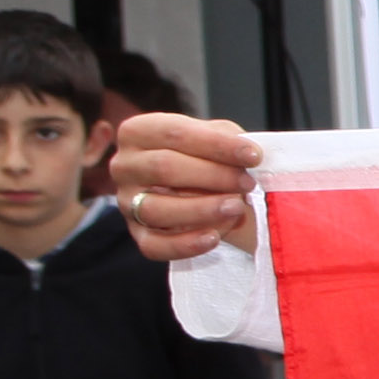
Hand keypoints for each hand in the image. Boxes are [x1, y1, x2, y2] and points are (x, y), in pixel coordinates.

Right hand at [106, 112, 266, 263]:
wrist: (205, 189)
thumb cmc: (207, 157)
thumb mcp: (216, 136)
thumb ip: (227, 138)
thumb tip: (246, 153)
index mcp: (138, 132)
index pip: (174, 133)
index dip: (217, 144)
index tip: (253, 155)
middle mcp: (125, 166)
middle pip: (164, 168)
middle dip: (213, 176)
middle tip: (248, 183)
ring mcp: (128, 202)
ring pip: (156, 208)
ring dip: (201, 209)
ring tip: (236, 207)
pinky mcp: (138, 234)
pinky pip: (154, 245)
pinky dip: (185, 244)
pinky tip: (213, 238)